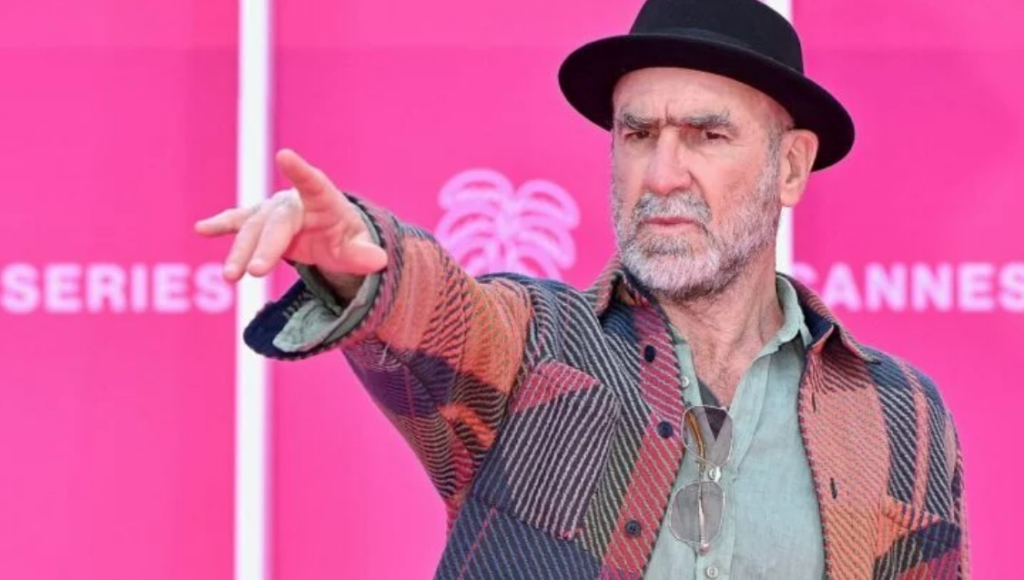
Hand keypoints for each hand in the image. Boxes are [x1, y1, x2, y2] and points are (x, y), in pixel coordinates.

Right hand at [195, 149, 386, 298]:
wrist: (327, 233)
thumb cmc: (345, 238)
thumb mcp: (357, 249)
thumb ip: (364, 255)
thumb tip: (379, 261)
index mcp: (324, 200)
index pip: (312, 183)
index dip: (299, 171)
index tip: (284, 156)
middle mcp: (294, 201)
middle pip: (276, 223)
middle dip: (265, 247)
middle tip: (255, 272)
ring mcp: (272, 210)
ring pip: (253, 229)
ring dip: (240, 251)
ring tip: (231, 276)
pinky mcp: (258, 221)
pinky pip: (238, 222)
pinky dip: (220, 225)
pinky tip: (201, 229)